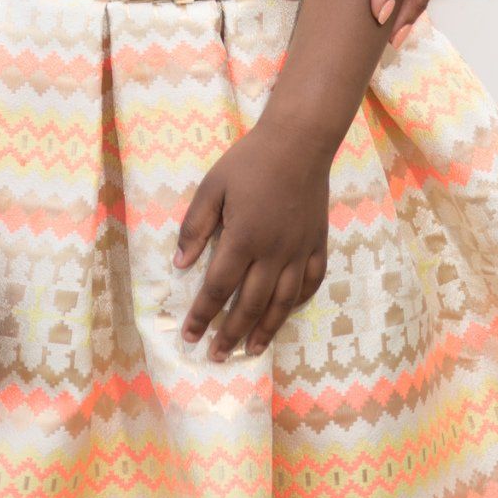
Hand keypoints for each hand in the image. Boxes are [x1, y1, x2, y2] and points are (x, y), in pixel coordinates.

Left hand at [173, 125, 329, 361]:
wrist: (299, 142)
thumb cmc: (250, 161)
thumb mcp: (212, 186)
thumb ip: (196, 226)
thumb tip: (180, 265)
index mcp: (243, 239)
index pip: (218, 288)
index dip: (202, 315)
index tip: (189, 336)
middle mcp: (273, 253)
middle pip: (250, 304)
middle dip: (230, 333)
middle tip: (217, 356)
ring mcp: (299, 251)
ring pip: (282, 303)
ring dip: (265, 330)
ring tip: (251, 351)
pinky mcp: (317, 244)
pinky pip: (311, 283)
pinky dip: (298, 302)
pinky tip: (286, 313)